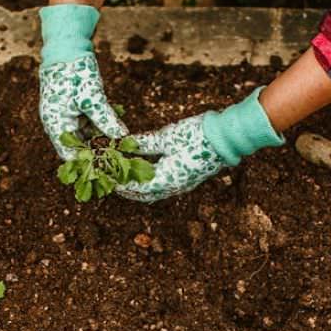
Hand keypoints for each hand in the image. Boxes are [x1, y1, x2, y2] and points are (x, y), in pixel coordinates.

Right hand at [39, 56, 126, 158]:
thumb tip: (122, 138)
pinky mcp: (75, 110)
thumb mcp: (92, 98)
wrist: (66, 48)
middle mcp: (59, 125)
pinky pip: (88, 127)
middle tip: (119, 162)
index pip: (69, 155)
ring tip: (122, 150)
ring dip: (101, 144)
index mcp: (55, 125)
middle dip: (97, 156)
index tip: (108, 171)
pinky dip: (101, 131)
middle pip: (78, 149)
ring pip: (85, 139)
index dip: (88, 165)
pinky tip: (117, 134)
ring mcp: (67, 118)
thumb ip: (106, 120)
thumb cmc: (74, 72)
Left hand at [118, 88, 283, 202]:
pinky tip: (141, 171)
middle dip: (124, 187)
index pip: (133, 187)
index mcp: (165, 180)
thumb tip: (124, 145)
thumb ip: (144, 144)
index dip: (117, 181)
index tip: (103, 173)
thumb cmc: (196, 136)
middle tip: (108, 177)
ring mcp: (180, 186)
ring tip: (121, 176)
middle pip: (141, 194)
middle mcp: (172, 188)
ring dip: (136, 186)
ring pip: (152, 192)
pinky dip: (148, 182)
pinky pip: (162, 187)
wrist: (226, 138)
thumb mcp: (166, 137)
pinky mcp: (186, 179)